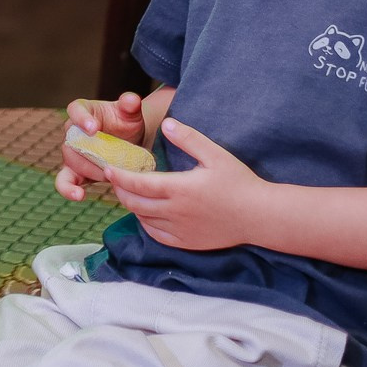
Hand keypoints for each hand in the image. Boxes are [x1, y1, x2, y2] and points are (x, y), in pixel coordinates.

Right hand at [57, 91, 146, 200]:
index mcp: (83, 110)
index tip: (93, 129)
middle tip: (110, 162)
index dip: (82, 119)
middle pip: (72, 141)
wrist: (131, 142)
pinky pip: (65, 181)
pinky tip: (79, 195)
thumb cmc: (127, 122)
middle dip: (90, 153)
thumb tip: (131, 100)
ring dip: (88, 170)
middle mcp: (72, 131)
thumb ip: (130, 104)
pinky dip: (68, 189)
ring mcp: (73, 153)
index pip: (75, 110)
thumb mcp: (131, 112)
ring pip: (70, 162)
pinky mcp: (76, 172)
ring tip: (107, 177)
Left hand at [104, 117, 272, 251]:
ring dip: (131, 206)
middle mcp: (176, 212)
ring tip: (129, 192)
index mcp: (180, 189)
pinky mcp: (186, 243)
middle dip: (120, 190)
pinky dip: (145, 223)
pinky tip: (146, 213)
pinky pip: (156, 235)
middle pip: (135, 203)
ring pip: (143, 220)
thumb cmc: (239, 182)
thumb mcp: (216, 154)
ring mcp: (180, 230)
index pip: (138, 184)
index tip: (107, 167)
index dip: (118, 176)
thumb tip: (166, 124)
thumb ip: (189, 139)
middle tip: (115, 178)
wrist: (259, 216)